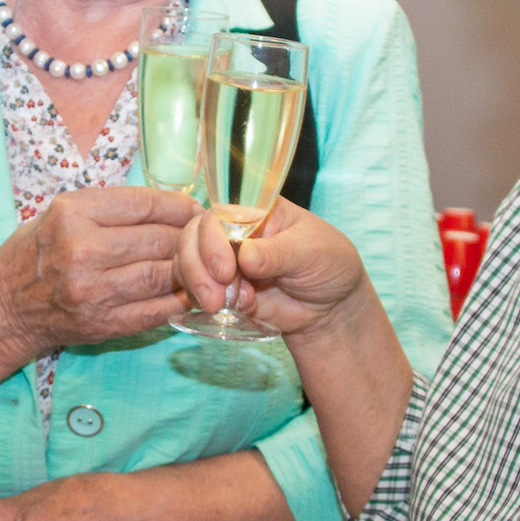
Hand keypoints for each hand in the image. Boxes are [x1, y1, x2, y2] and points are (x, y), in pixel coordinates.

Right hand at [0, 186, 198, 358]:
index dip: (179, 206)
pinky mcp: (103, 323)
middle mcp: (82, 251)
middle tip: (201, 237)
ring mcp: (93, 292)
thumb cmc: (34, 253)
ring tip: (196, 263)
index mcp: (71, 214)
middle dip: (187, 238)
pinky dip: (178, 300)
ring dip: (188, 269)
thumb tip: (173, 206)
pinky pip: (157, 310)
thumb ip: (111, 208)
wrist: (3, 307)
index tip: (194, 210)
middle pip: (159, 240)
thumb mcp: (60, 213)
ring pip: (163, 275)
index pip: (144, 205)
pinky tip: (184, 291)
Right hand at [175, 197, 371, 344]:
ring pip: (186, 262)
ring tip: (222, 306)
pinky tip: (236, 309)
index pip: (218, 212)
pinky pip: (194, 290)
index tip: (225, 269)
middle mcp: (233, 231)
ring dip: (198, 286)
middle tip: (215, 297)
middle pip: (192, 236)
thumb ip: (279, 254)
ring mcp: (224, 260)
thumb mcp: (312, 253)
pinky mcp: (221, 288)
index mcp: (256, 211)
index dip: (212, 238)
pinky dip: (206, 302)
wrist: (332, 310)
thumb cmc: (330, 266)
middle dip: (196, 266)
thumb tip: (245, 256)